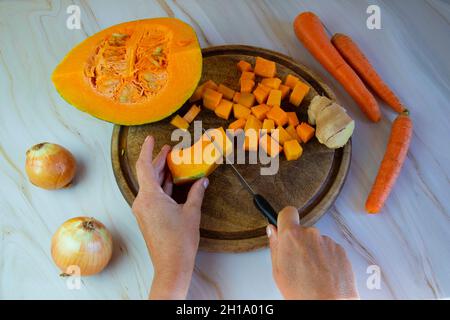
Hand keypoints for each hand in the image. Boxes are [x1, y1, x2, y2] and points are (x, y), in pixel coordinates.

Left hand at [132, 136, 207, 298]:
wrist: (171, 264)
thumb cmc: (179, 241)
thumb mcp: (191, 212)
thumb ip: (196, 193)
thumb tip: (202, 181)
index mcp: (150, 197)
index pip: (144, 166)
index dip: (147, 150)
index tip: (151, 139)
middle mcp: (142, 202)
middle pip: (148, 175)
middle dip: (158, 161)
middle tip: (170, 151)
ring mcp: (143, 210)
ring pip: (150, 186)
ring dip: (161, 174)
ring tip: (174, 164)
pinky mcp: (147, 217)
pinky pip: (152, 196)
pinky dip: (162, 187)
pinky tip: (173, 183)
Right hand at [267, 206, 357, 299]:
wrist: (328, 305)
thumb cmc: (303, 293)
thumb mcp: (278, 271)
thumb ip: (275, 246)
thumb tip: (273, 231)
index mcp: (291, 236)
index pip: (287, 212)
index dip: (285, 219)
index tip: (285, 227)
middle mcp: (311, 234)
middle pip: (302, 231)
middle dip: (299, 243)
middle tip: (297, 264)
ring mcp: (328, 241)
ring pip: (316, 241)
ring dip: (314, 252)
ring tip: (312, 273)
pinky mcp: (341, 250)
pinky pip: (329, 249)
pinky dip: (326, 259)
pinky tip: (323, 274)